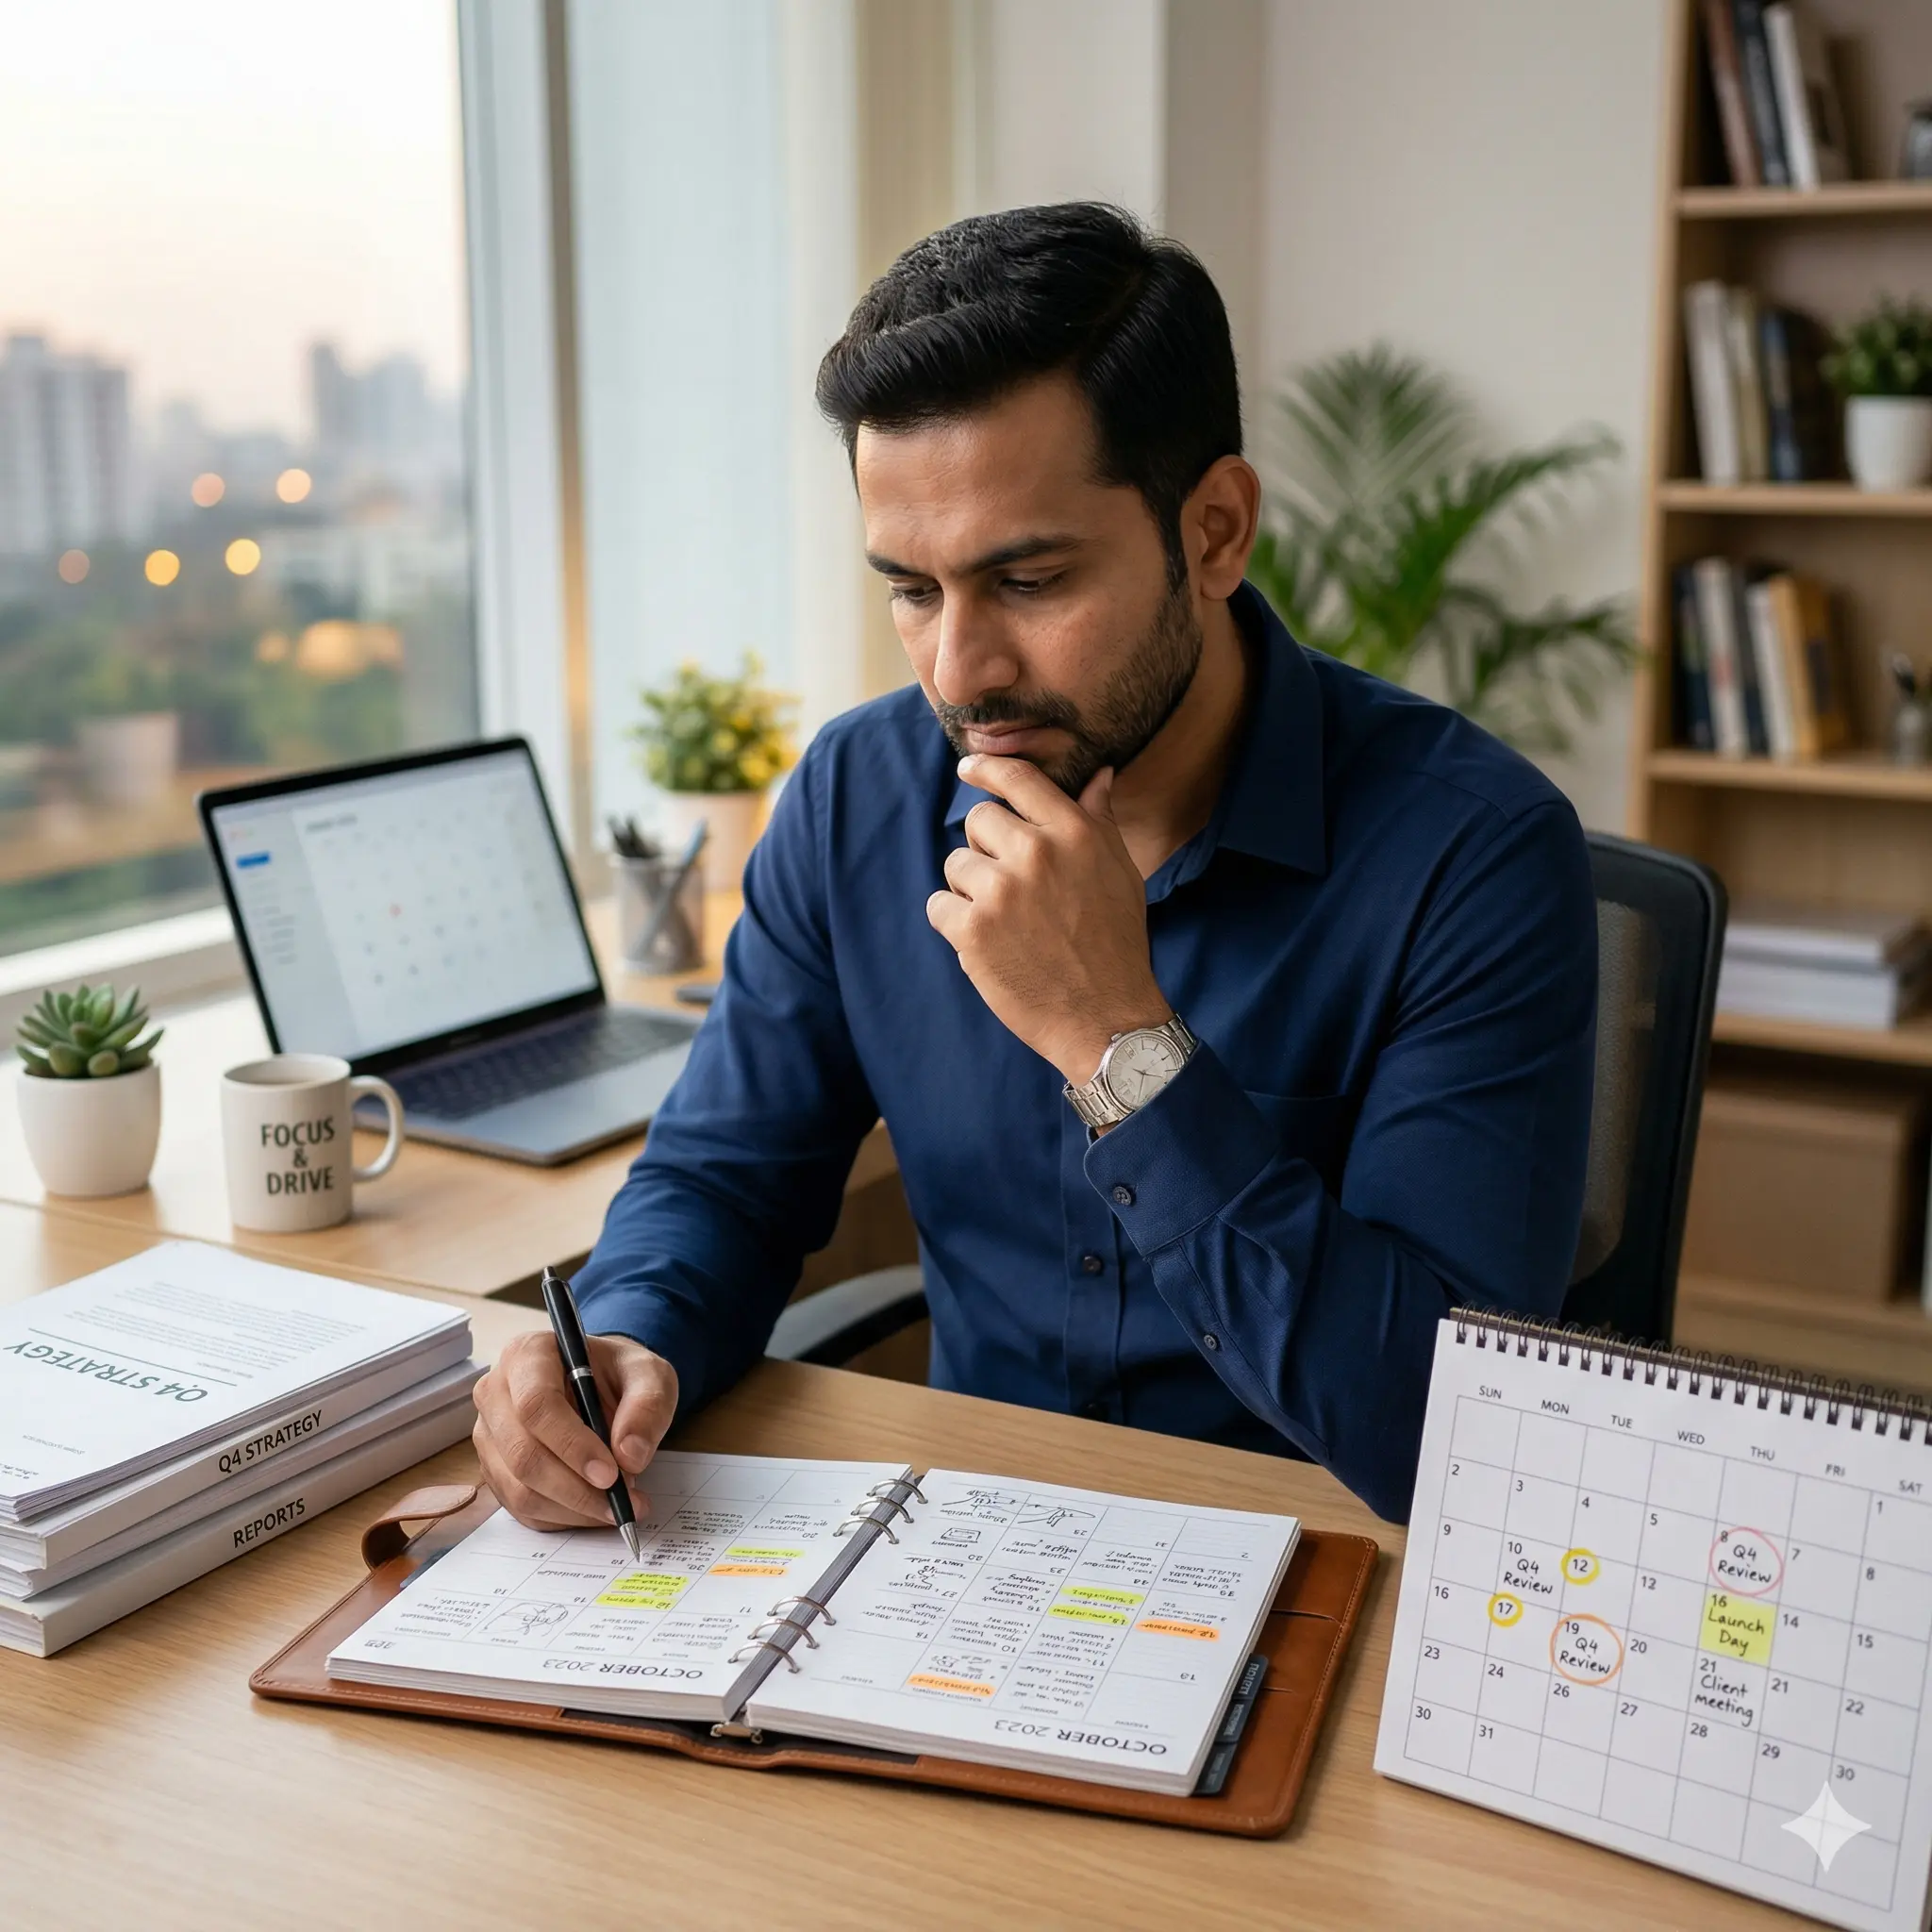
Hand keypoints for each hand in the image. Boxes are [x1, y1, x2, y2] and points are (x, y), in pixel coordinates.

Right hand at [472, 1328, 677, 1530]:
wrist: (602, 1386)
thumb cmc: (620, 1375)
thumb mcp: (650, 1375)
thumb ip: (647, 1406)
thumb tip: (630, 1455)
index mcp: (527, 1355)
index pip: (536, 1405)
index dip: (572, 1445)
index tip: (610, 1473)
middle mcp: (495, 1393)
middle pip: (523, 1454)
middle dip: (575, 1488)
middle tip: (622, 1500)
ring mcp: (490, 1435)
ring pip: (519, 1489)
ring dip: (572, 1508)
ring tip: (617, 1504)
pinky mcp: (494, 1469)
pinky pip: (520, 1508)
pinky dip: (562, 1517)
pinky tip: (594, 1510)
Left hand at [926, 754, 1168, 1083]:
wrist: (1105, 1016)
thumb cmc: (1115, 943)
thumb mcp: (1120, 872)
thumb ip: (1099, 820)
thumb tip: (1099, 774)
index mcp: (1074, 833)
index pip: (1018, 779)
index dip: (986, 768)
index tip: (968, 769)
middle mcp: (1036, 853)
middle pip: (978, 820)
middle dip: (986, 849)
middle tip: (1011, 888)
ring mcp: (1001, 891)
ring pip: (956, 864)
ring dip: (970, 890)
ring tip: (1006, 923)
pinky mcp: (972, 929)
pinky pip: (939, 905)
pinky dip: (954, 925)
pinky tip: (987, 945)